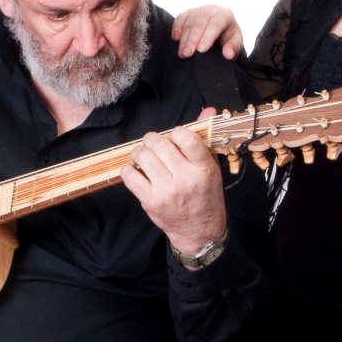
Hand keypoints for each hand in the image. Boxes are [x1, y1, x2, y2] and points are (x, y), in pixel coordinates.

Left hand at [120, 111, 225, 256]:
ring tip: (145, 154)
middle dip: (154, 139)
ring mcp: (165, 190)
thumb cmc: (206, 196)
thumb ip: (204, 139)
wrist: (199, 231)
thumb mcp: (211, 168)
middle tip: (154, 143)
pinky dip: (129, 168)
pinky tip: (136, 169)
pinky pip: (130, 176)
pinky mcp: (150, 201)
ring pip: (143, 156)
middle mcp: (185, 178)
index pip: (186, 138)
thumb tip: (207, 110)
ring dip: (140, 151)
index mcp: (204, 168)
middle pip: (160, 144)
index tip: (175, 136)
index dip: (177, 131)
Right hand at [171, 5, 242, 59]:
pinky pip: (180, 19)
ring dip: (184, 39)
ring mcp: (198, 10)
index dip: (208, 37)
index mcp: (225, 15)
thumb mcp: (235, 42)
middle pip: (199, 23)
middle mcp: (211, 10)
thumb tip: (228, 54)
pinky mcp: (187, 13)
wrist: (220, 26)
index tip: (201, 50)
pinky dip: (177, 29)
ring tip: (182, 53)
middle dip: (192, 40)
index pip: (216, 24)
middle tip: (187, 54)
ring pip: (188, 22)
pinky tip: (176, 39)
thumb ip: (233, 47)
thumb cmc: (227, 35)